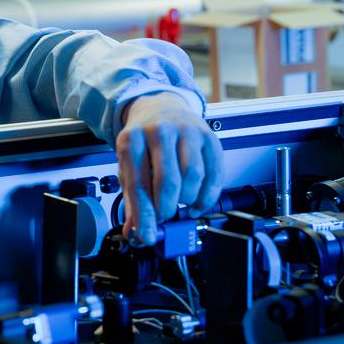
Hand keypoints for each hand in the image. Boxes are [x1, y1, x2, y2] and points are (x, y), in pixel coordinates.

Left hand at [115, 92, 222, 244]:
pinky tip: (197, 202)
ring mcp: (186, 131)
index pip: (138, 184)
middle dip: (167, 208)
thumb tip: (134, 231)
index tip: (148, 235)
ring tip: (180, 203)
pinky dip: (207, 195)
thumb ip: (132, 199)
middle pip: (168, 182)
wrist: (161, 107)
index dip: (144, 215)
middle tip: (165, 215)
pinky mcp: (208, 136)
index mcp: (132, 139)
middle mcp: (159, 131)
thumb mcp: (129, 164)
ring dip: (187, 200)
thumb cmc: (144, 141)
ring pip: (193, 177)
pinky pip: (214, 173)